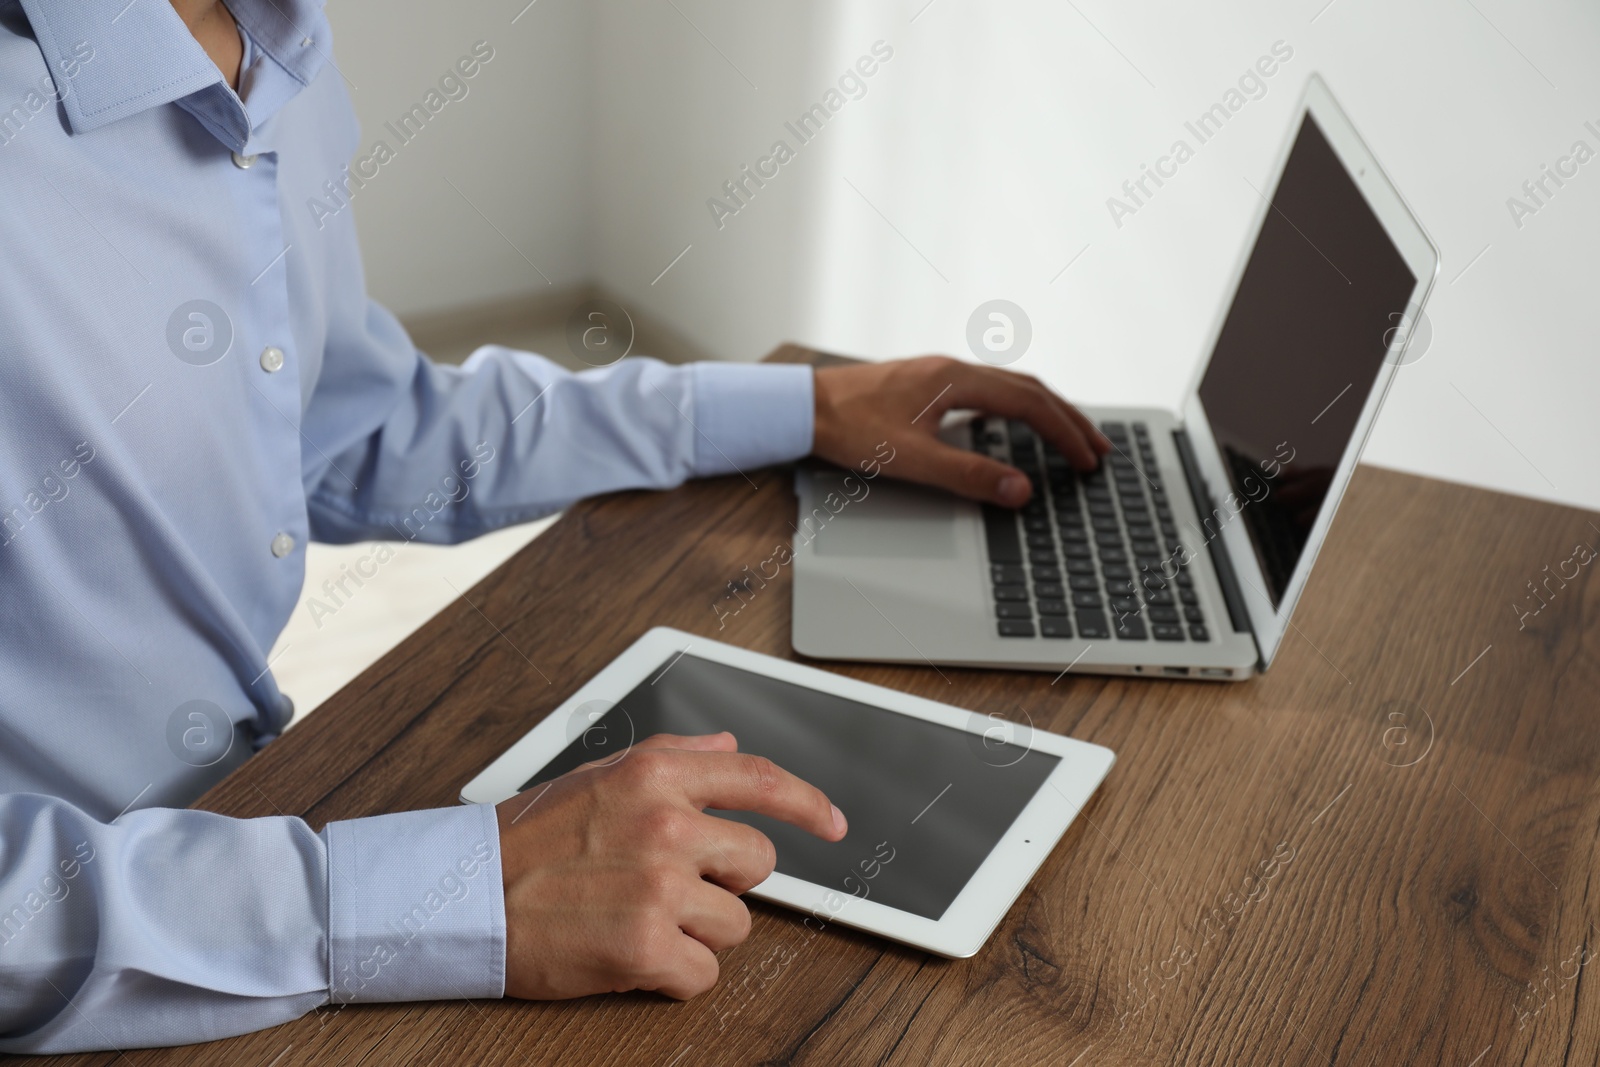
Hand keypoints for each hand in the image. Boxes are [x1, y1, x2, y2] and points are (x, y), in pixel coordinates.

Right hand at [496, 731, 846, 999]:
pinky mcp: (646, 946)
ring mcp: (659, 887)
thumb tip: (727, 748)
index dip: (808, 803)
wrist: (464, 896)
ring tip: (641, 918)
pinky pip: (704, 973)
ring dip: (698, 931)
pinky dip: (676, 974)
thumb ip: (673, 756)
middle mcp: (666, 824)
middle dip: (726, 879)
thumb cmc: (525, 840)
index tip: (834, 822)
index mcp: (657, 776)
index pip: (759, 780)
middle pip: (757, 861)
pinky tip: (635, 954)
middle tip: (673, 885)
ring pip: (736, 923)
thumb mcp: (599, 777)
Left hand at [812, 356, 1110, 507]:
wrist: (802, 406)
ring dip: (1043, 410)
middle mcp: (953, 369)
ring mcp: (939, 373)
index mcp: (957, 380)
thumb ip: (969, 476)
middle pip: (1028, 389)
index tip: (1088, 460)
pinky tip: (1006, 424)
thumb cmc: (850, 429)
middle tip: (1098, 447)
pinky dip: (1013, 406)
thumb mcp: (913, 460)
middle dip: (1068, 419)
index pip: (1030, 405)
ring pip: (1009, 386)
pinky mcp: (924, 383)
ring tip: (1067, 434)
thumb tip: (1021, 489)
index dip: (1064, 434)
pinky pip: (986, 389)